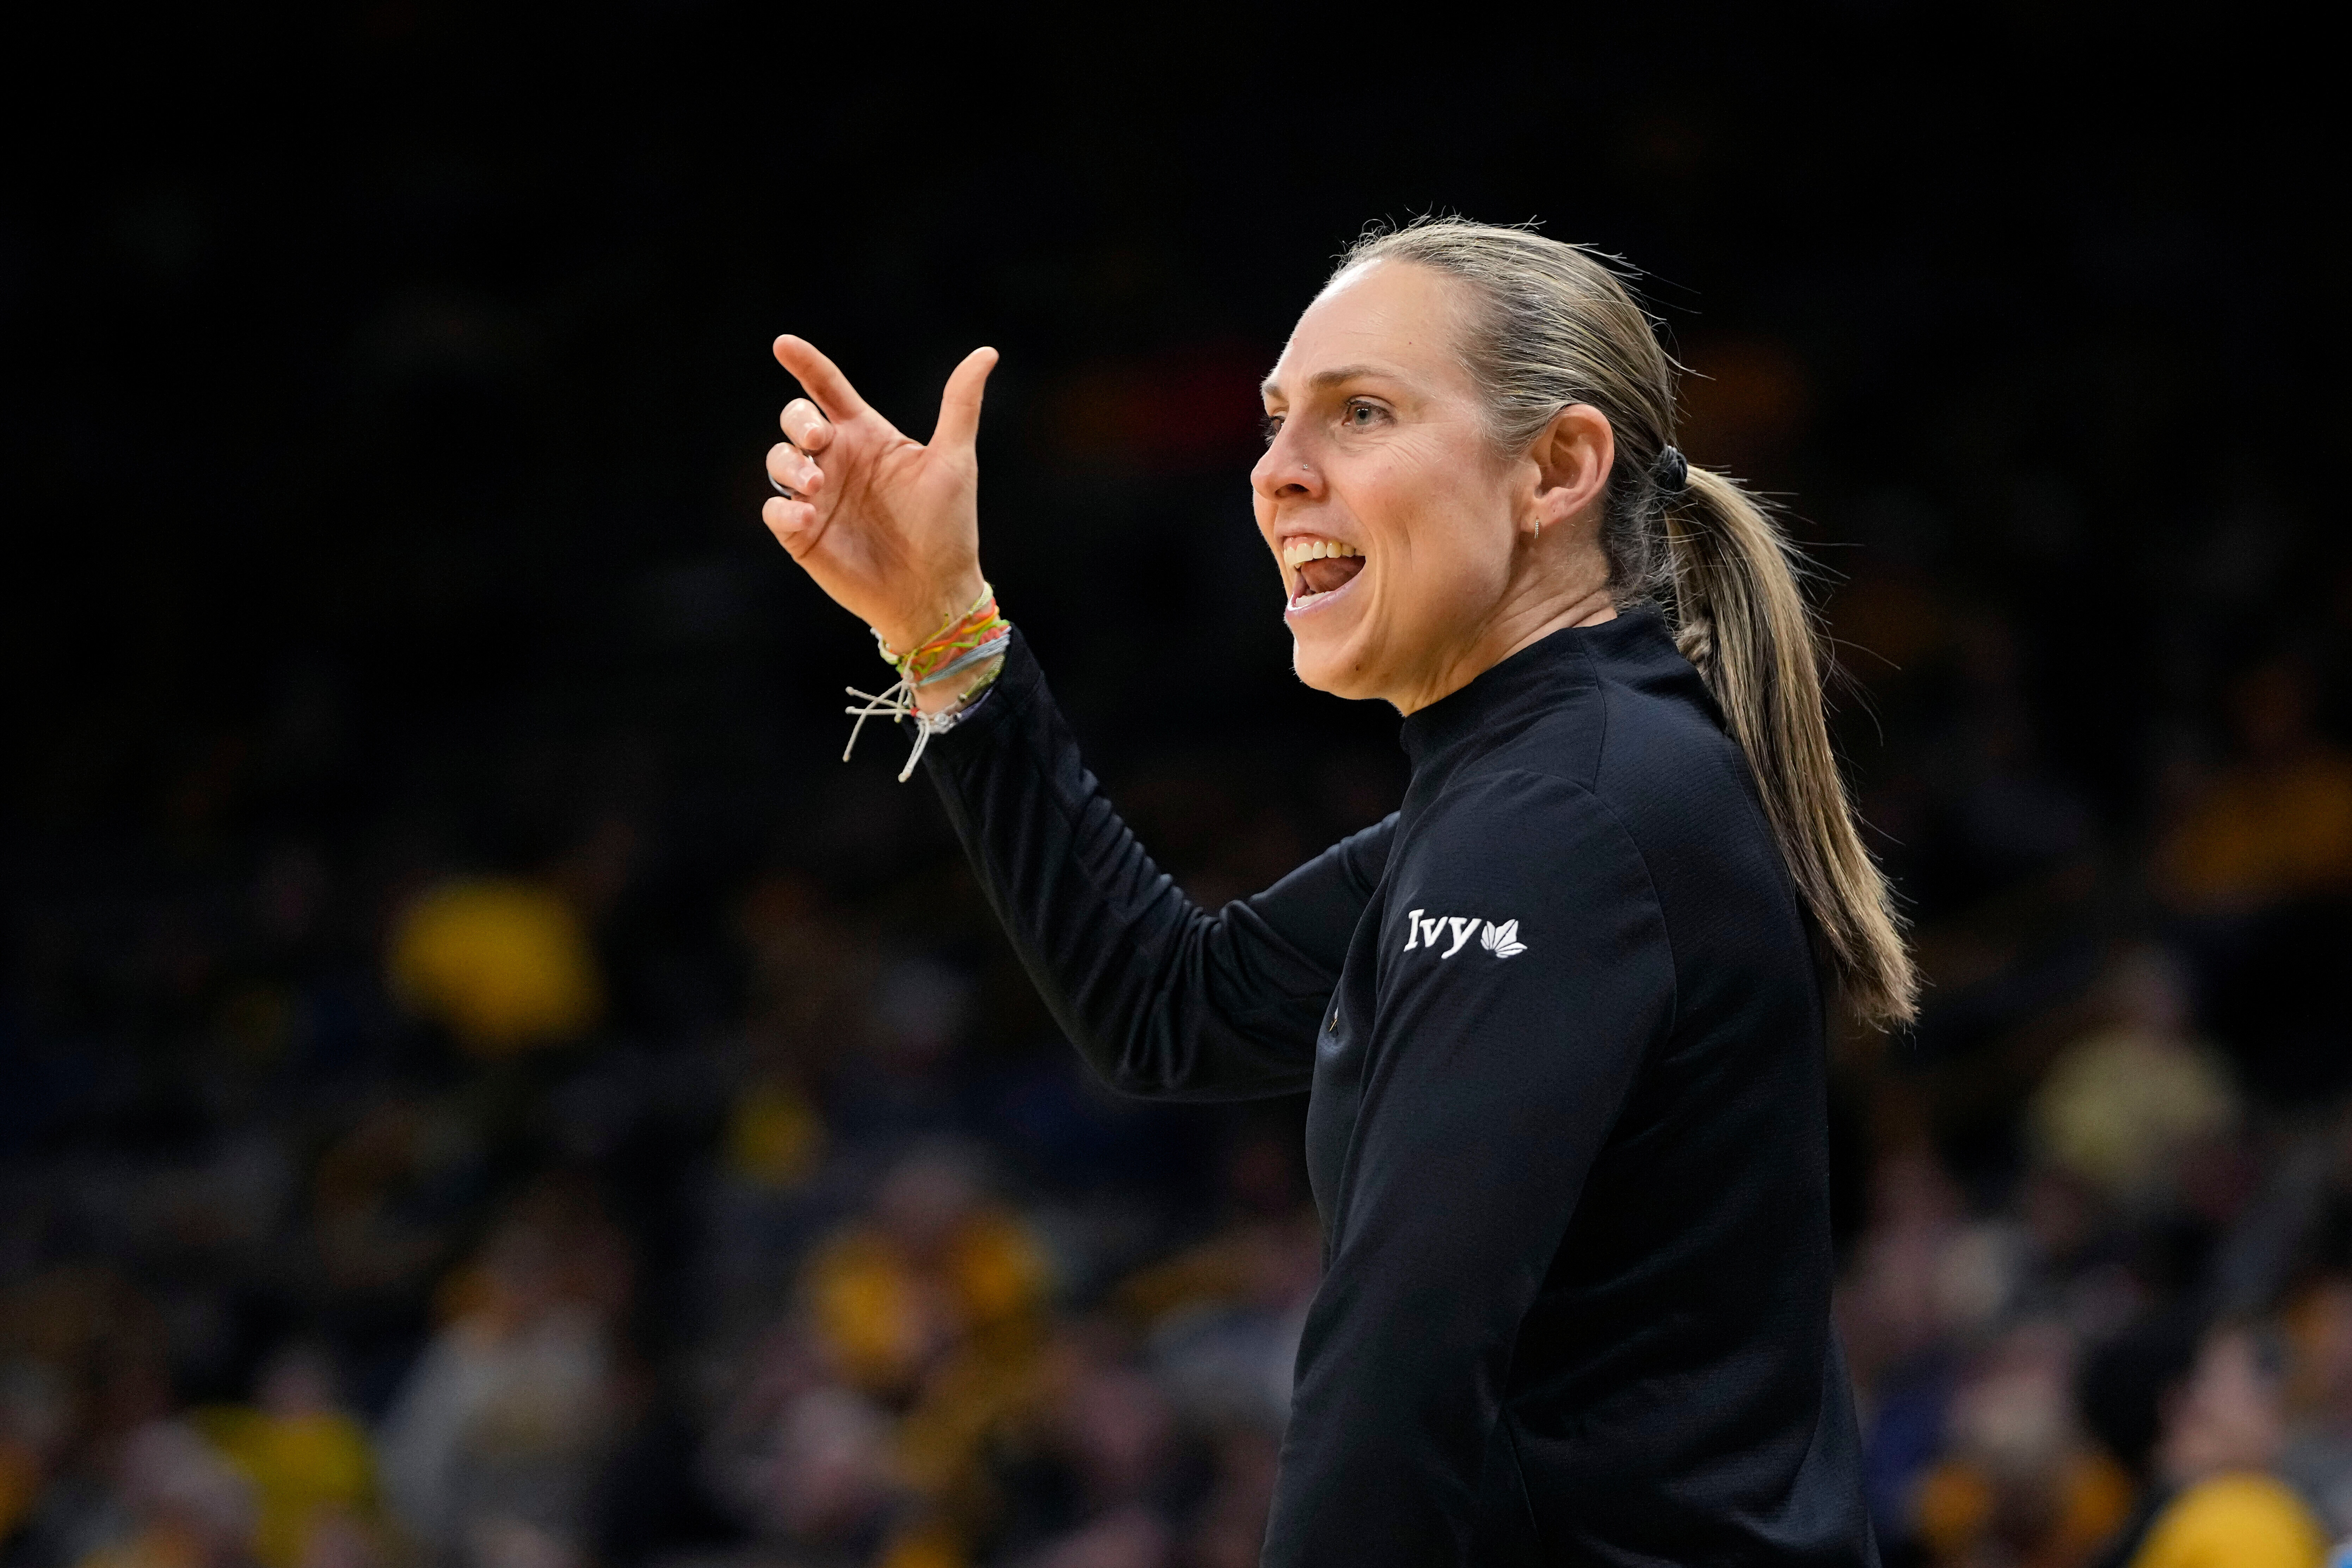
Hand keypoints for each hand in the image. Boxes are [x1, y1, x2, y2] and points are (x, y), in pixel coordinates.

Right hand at [762, 335, 997, 657]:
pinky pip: (774, 509)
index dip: (805, 364)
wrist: (935, 589)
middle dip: (797, 420)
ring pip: (779, 459)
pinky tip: (806, 515)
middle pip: (796, 420)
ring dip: (790, 464)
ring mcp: (817, 496)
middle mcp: (838, 460)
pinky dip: (782, 507)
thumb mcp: (955, 460)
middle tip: (820, 439)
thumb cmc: (948, 526)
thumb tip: (987, 352)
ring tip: (818, 486)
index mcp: (868, 436)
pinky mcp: (802, 533)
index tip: (784, 344)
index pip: (828, 389)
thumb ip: (960, 405)